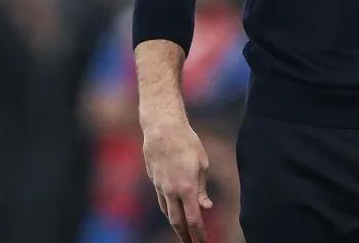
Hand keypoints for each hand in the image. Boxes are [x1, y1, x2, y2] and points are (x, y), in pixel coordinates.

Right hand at [143, 117, 213, 242]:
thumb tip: (205, 206)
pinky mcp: (153, 178)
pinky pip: (160, 199)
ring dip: (174, 223)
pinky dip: (167, 208)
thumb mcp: (202, 164)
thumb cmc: (187, 142)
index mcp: (187, 188)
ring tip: (181, 231)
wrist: (162, 128)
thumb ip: (202, 188)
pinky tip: (171, 209)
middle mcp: (171, 190)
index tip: (203, 241)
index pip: (193, 218)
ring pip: (166, 211)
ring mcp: (159, 185)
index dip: (198, 233)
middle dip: (184, 235)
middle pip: (176, 221)